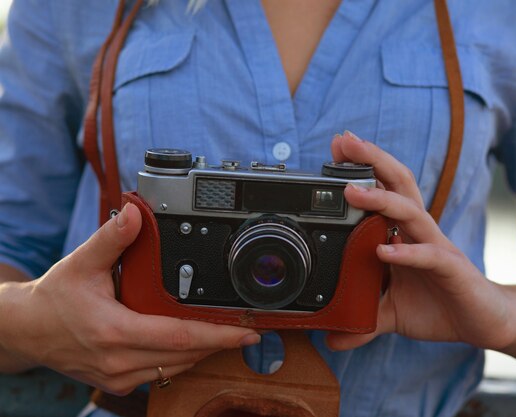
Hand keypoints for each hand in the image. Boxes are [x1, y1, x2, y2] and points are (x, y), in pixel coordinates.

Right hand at [0, 203, 259, 394]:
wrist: (27, 332)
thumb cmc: (54, 299)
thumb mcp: (81, 263)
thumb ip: (111, 238)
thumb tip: (135, 213)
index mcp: (114, 331)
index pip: (179, 337)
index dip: (219, 335)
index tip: (247, 331)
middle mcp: (119, 360)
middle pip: (186, 356)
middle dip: (221, 343)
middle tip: (251, 329)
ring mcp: (119, 376)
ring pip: (176, 367)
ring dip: (206, 352)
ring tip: (231, 334)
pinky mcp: (118, 381)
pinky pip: (161, 372)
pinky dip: (183, 358)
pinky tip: (197, 343)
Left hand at [326, 131, 515, 350]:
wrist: (484, 322)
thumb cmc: (439, 306)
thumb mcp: (390, 313)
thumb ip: (361, 319)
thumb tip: (332, 337)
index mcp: (404, 234)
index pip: (383, 190)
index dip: (362, 168)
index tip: (336, 147)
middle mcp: (419, 232)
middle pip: (397, 184)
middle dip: (370, 159)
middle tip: (343, 140)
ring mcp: (436, 247)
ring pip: (410, 212)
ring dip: (381, 199)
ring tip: (351, 191)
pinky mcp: (452, 269)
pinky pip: (428, 256)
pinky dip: (406, 253)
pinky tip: (384, 250)